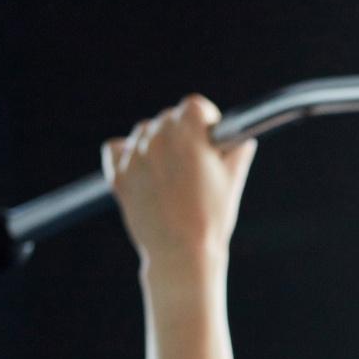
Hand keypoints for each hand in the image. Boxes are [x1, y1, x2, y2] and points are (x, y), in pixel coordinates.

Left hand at [101, 93, 257, 268]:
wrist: (181, 252)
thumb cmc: (212, 217)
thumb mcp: (232, 181)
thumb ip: (237, 152)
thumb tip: (241, 139)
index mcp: (189, 135)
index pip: (194, 105)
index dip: (206, 119)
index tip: (211, 138)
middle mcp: (158, 139)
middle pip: (170, 117)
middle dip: (184, 133)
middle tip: (195, 161)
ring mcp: (135, 156)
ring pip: (145, 131)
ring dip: (158, 142)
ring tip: (171, 171)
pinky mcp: (119, 175)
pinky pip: (117, 148)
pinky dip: (128, 153)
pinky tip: (144, 168)